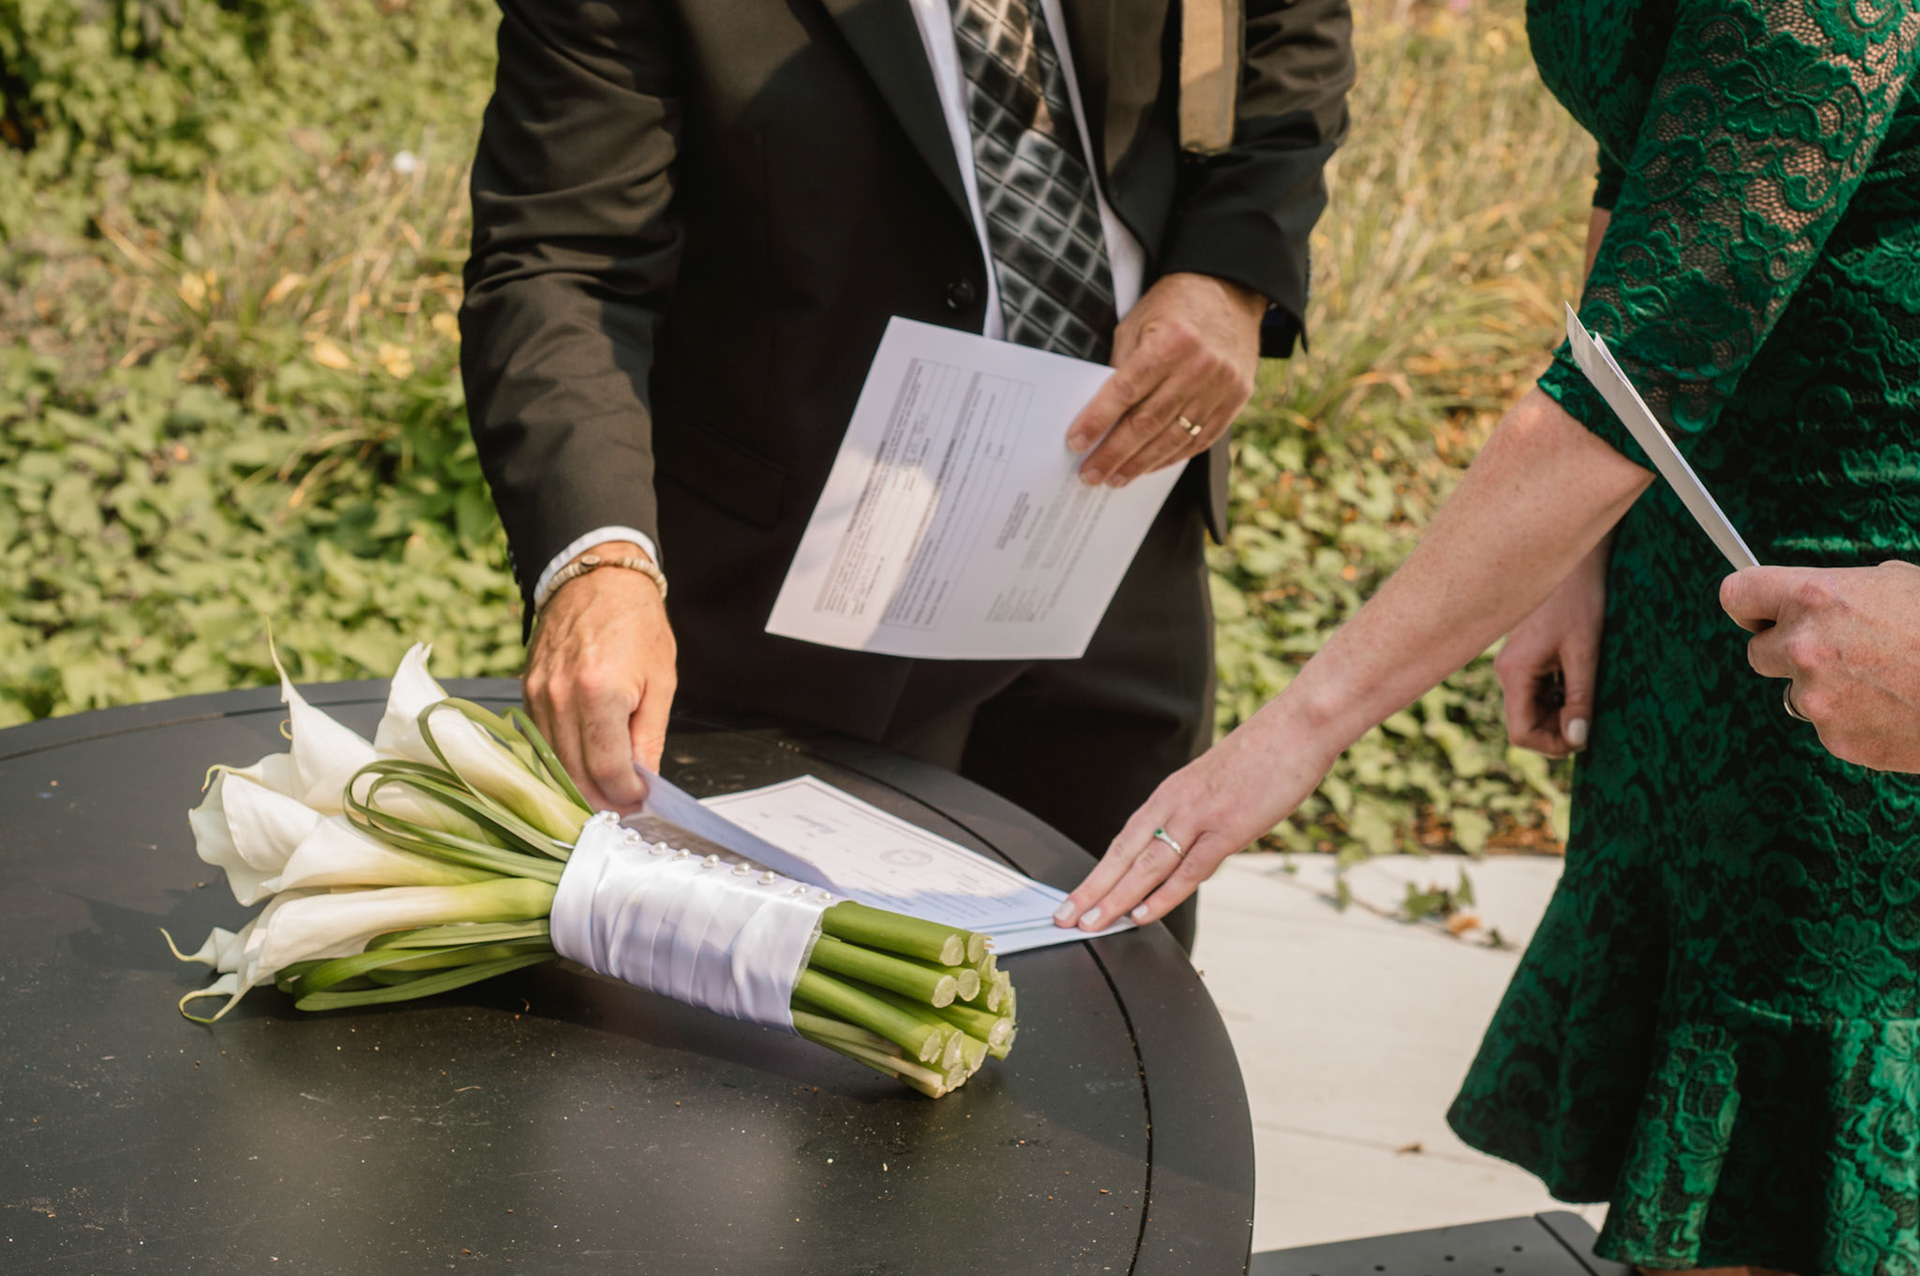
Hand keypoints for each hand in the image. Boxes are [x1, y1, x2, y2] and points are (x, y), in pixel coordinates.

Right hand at [522, 542, 677, 812]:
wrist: (597, 578)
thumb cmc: (636, 623)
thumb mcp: (661, 680)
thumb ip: (650, 736)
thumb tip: (646, 780)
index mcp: (601, 692)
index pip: (607, 770)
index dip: (625, 794)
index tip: (640, 798)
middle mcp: (561, 697)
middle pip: (575, 775)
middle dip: (602, 797)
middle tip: (625, 802)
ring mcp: (538, 695)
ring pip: (553, 764)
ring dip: (579, 784)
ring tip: (606, 787)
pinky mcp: (526, 691)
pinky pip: (540, 741)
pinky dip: (561, 759)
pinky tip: (583, 761)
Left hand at [1052, 700, 1340, 930]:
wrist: (1298, 724)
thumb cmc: (1266, 754)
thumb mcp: (1220, 785)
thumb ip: (1201, 817)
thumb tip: (1193, 851)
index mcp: (1172, 793)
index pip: (1124, 839)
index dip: (1099, 872)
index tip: (1077, 896)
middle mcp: (1176, 803)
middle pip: (1123, 854)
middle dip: (1092, 890)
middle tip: (1062, 917)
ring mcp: (1200, 816)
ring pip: (1146, 865)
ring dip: (1115, 898)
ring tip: (1090, 924)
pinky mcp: (1228, 827)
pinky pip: (1189, 868)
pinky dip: (1163, 894)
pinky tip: (1142, 914)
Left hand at [1065, 272, 1265, 486]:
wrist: (1230, 290)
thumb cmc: (1175, 305)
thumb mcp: (1138, 322)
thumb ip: (1121, 367)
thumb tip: (1101, 413)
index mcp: (1171, 341)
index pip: (1125, 391)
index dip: (1098, 421)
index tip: (1076, 442)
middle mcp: (1199, 366)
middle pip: (1148, 422)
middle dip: (1114, 453)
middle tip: (1090, 474)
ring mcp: (1222, 385)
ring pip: (1174, 438)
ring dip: (1140, 463)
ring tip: (1115, 478)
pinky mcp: (1236, 398)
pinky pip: (1200, 439)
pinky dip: (1171, 457)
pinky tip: (1149, 467)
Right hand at [1493, 537, 1610, 755]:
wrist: (1573, 560)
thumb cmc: (1579, 600)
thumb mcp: (1585, 653)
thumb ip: (1580, 698)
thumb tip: (1578, 739)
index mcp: (1515, 672)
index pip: (1521, 733)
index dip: (1552, 745)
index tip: (1585, 735)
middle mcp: (1507, 672)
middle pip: (1526, 723)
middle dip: (1558, 728)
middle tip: (1593, 716)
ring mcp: (1514, 665)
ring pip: (1533, 709)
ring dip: (1561, 711)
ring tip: (1588, 691)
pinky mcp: (1525, 658)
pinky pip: (1538, 692)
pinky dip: (1559, 695)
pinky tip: (1579, 676)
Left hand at [1720, 561, 1919, 772]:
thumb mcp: (1895, 583)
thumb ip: (1840, 592)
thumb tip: (1813, 600)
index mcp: (1814, 597)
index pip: (1737, 594)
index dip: (1748, 604)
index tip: (1756, 612)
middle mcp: (1804, 646)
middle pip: (1757, 651)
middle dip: (1788, 651)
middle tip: (1835, 650)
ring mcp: (1816, 696)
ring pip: (1796, 691)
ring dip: (1823, 687)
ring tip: (1880, 680)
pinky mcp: (1835, 737)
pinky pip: (1828, 724)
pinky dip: (1852, 718)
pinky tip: (1891, 706)